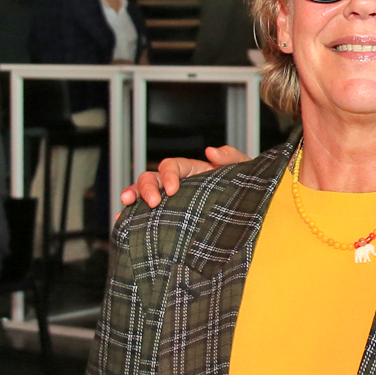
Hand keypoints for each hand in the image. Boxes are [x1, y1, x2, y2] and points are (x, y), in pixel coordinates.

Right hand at [118, 145, 248, 208]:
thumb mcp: (244, 171)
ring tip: (125, 207)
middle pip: (152, 178)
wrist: (251, 214)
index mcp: (193, 171)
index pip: (171, 166)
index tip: (173, 190)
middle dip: (145, 187)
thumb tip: (211, 151)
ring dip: (132, 197)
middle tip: (152, 202)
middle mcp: (179, 185)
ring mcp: (173, 202)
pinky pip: (147, 216)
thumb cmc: (247, 190)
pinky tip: (123, 223)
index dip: (168, 174)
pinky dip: (132, 217)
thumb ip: (231, 158)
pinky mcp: (171, 220)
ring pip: (144, 195)